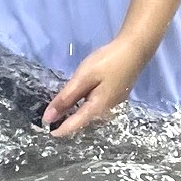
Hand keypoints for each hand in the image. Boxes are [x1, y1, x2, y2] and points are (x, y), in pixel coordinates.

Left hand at [42, 35, 157, 137]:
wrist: (135, 49)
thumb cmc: (108, 62)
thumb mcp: (83, 78)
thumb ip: (66, 98)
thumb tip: (48, 118)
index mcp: (97, 109)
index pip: (74, 126)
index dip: (59, 130)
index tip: (45, 130)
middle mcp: (106, 111)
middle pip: (82, 121)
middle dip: (67, 122)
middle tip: (50, 118)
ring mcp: (113, 104)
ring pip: (89, 114)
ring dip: (75, 114)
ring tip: (61, 110)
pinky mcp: (116, 96)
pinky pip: (95, 107)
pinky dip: (83, 106)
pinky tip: (78, 99)